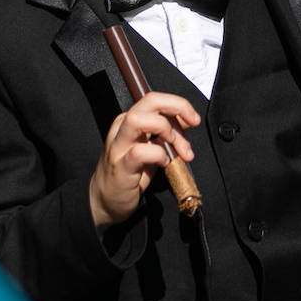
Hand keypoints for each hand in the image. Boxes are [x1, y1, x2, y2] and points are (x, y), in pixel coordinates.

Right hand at [89, 93, 199, 233]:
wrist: (106, 200)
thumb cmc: (131, 173)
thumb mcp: (153, 147)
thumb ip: (168, 133)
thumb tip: (188, 119)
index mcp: (130, 120)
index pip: (155, 99)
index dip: (179, 105)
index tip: (194, 120)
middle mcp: (122, 127)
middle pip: (149, 101)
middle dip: (176, 107)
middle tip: (192, 124)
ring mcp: (118, 145)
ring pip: (138, 120)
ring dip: (165, 129)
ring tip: (177, 148)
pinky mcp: (120, 166)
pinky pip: (140, 152)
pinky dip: (158, 155)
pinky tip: (164, 164)